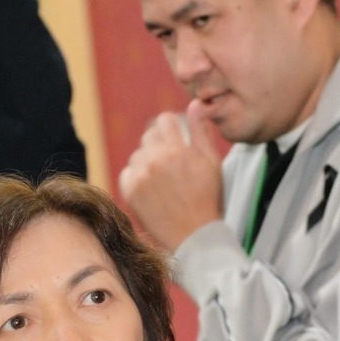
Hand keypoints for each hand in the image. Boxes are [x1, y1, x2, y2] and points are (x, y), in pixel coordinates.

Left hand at [117, 111, 224, 251]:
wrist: (195, 236)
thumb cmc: (208, 199)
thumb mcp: (212, 162)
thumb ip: (201, 131)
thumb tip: (195, 103)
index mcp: (178, 149)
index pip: (164, 120)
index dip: (172, 129)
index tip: (176, 141)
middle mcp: (156, 159)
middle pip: (149, 136)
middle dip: (160, 145)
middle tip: (172, 165)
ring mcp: (141, 176)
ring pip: (138, 155)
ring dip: (148, 162)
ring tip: (163, 181)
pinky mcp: (130, 192)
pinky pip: (127, 173)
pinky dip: (137, 179)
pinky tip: (152, 191)